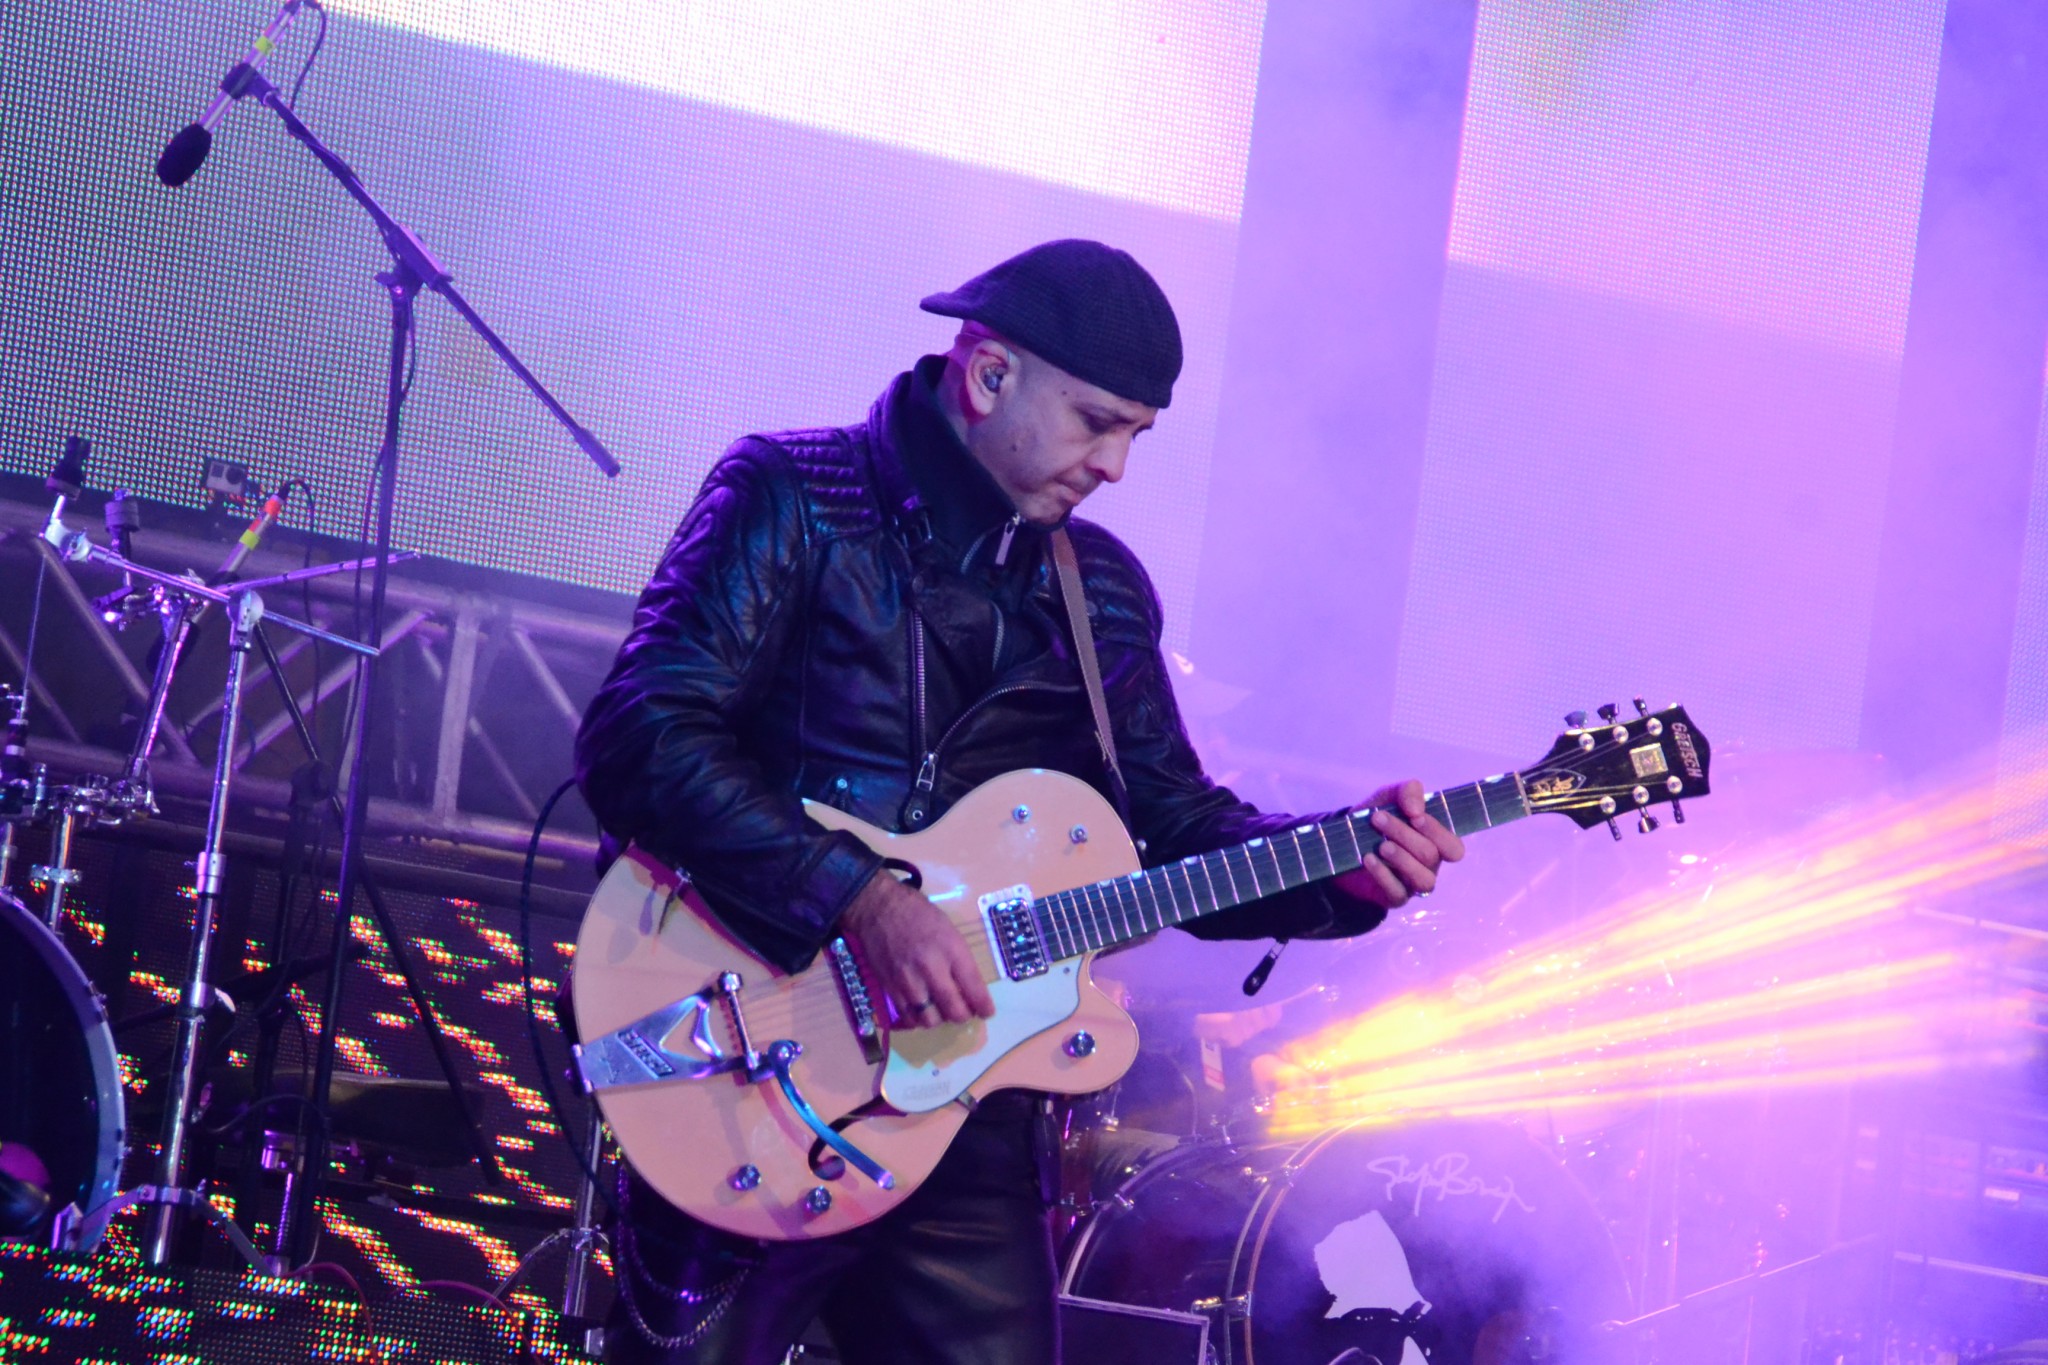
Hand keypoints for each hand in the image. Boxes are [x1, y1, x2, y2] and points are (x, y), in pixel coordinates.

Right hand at [839, 870, 995, 1029]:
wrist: (880, 909)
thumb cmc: (919, 915)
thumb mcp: (949, 931)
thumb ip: (959, 960)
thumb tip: (968, 989)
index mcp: (951, 950)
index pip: (974, 988)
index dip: (983, 1007)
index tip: (986, 1012)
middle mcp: (932, 968)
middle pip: (954, 1010)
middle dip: (963, 1016)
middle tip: (964, 1011)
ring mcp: (909, 981)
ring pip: (930, 1020)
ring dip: (939, 1019)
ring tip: (940, 1009)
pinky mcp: (890, 988)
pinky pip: (908, 1017)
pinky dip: (917, 1020)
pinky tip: (920, 1010)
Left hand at [1332, 779, 1463, 909]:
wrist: (1340, 845)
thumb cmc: (1375, 820)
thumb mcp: (1388, 797)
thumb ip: (1407, 791)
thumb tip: (1417, 809)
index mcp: (1435, 843)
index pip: (1453, 847)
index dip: (1437, 831)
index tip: (1413, 816)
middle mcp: (1429, 865)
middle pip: (1431, 855)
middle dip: (1405, 835)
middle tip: (1378, 819)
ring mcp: (1413, 883)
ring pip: (1423, 879)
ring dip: (1401, 858)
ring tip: (1380, 845)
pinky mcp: (1394, 897)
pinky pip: (1398, 893)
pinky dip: (1383, 875)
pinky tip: (1368, 859)